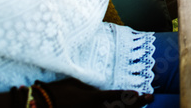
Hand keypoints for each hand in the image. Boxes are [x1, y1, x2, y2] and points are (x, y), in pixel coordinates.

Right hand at [32, 79, 152, 106]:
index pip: (117, 97)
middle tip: (150, 98)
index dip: (131, 96)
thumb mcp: (76, 84)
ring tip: (140, 107)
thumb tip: (102, 92)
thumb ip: (91, 89)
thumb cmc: (57, 91)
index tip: (141, 94)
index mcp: (93, 98)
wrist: (39, 105)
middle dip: (137, 104)